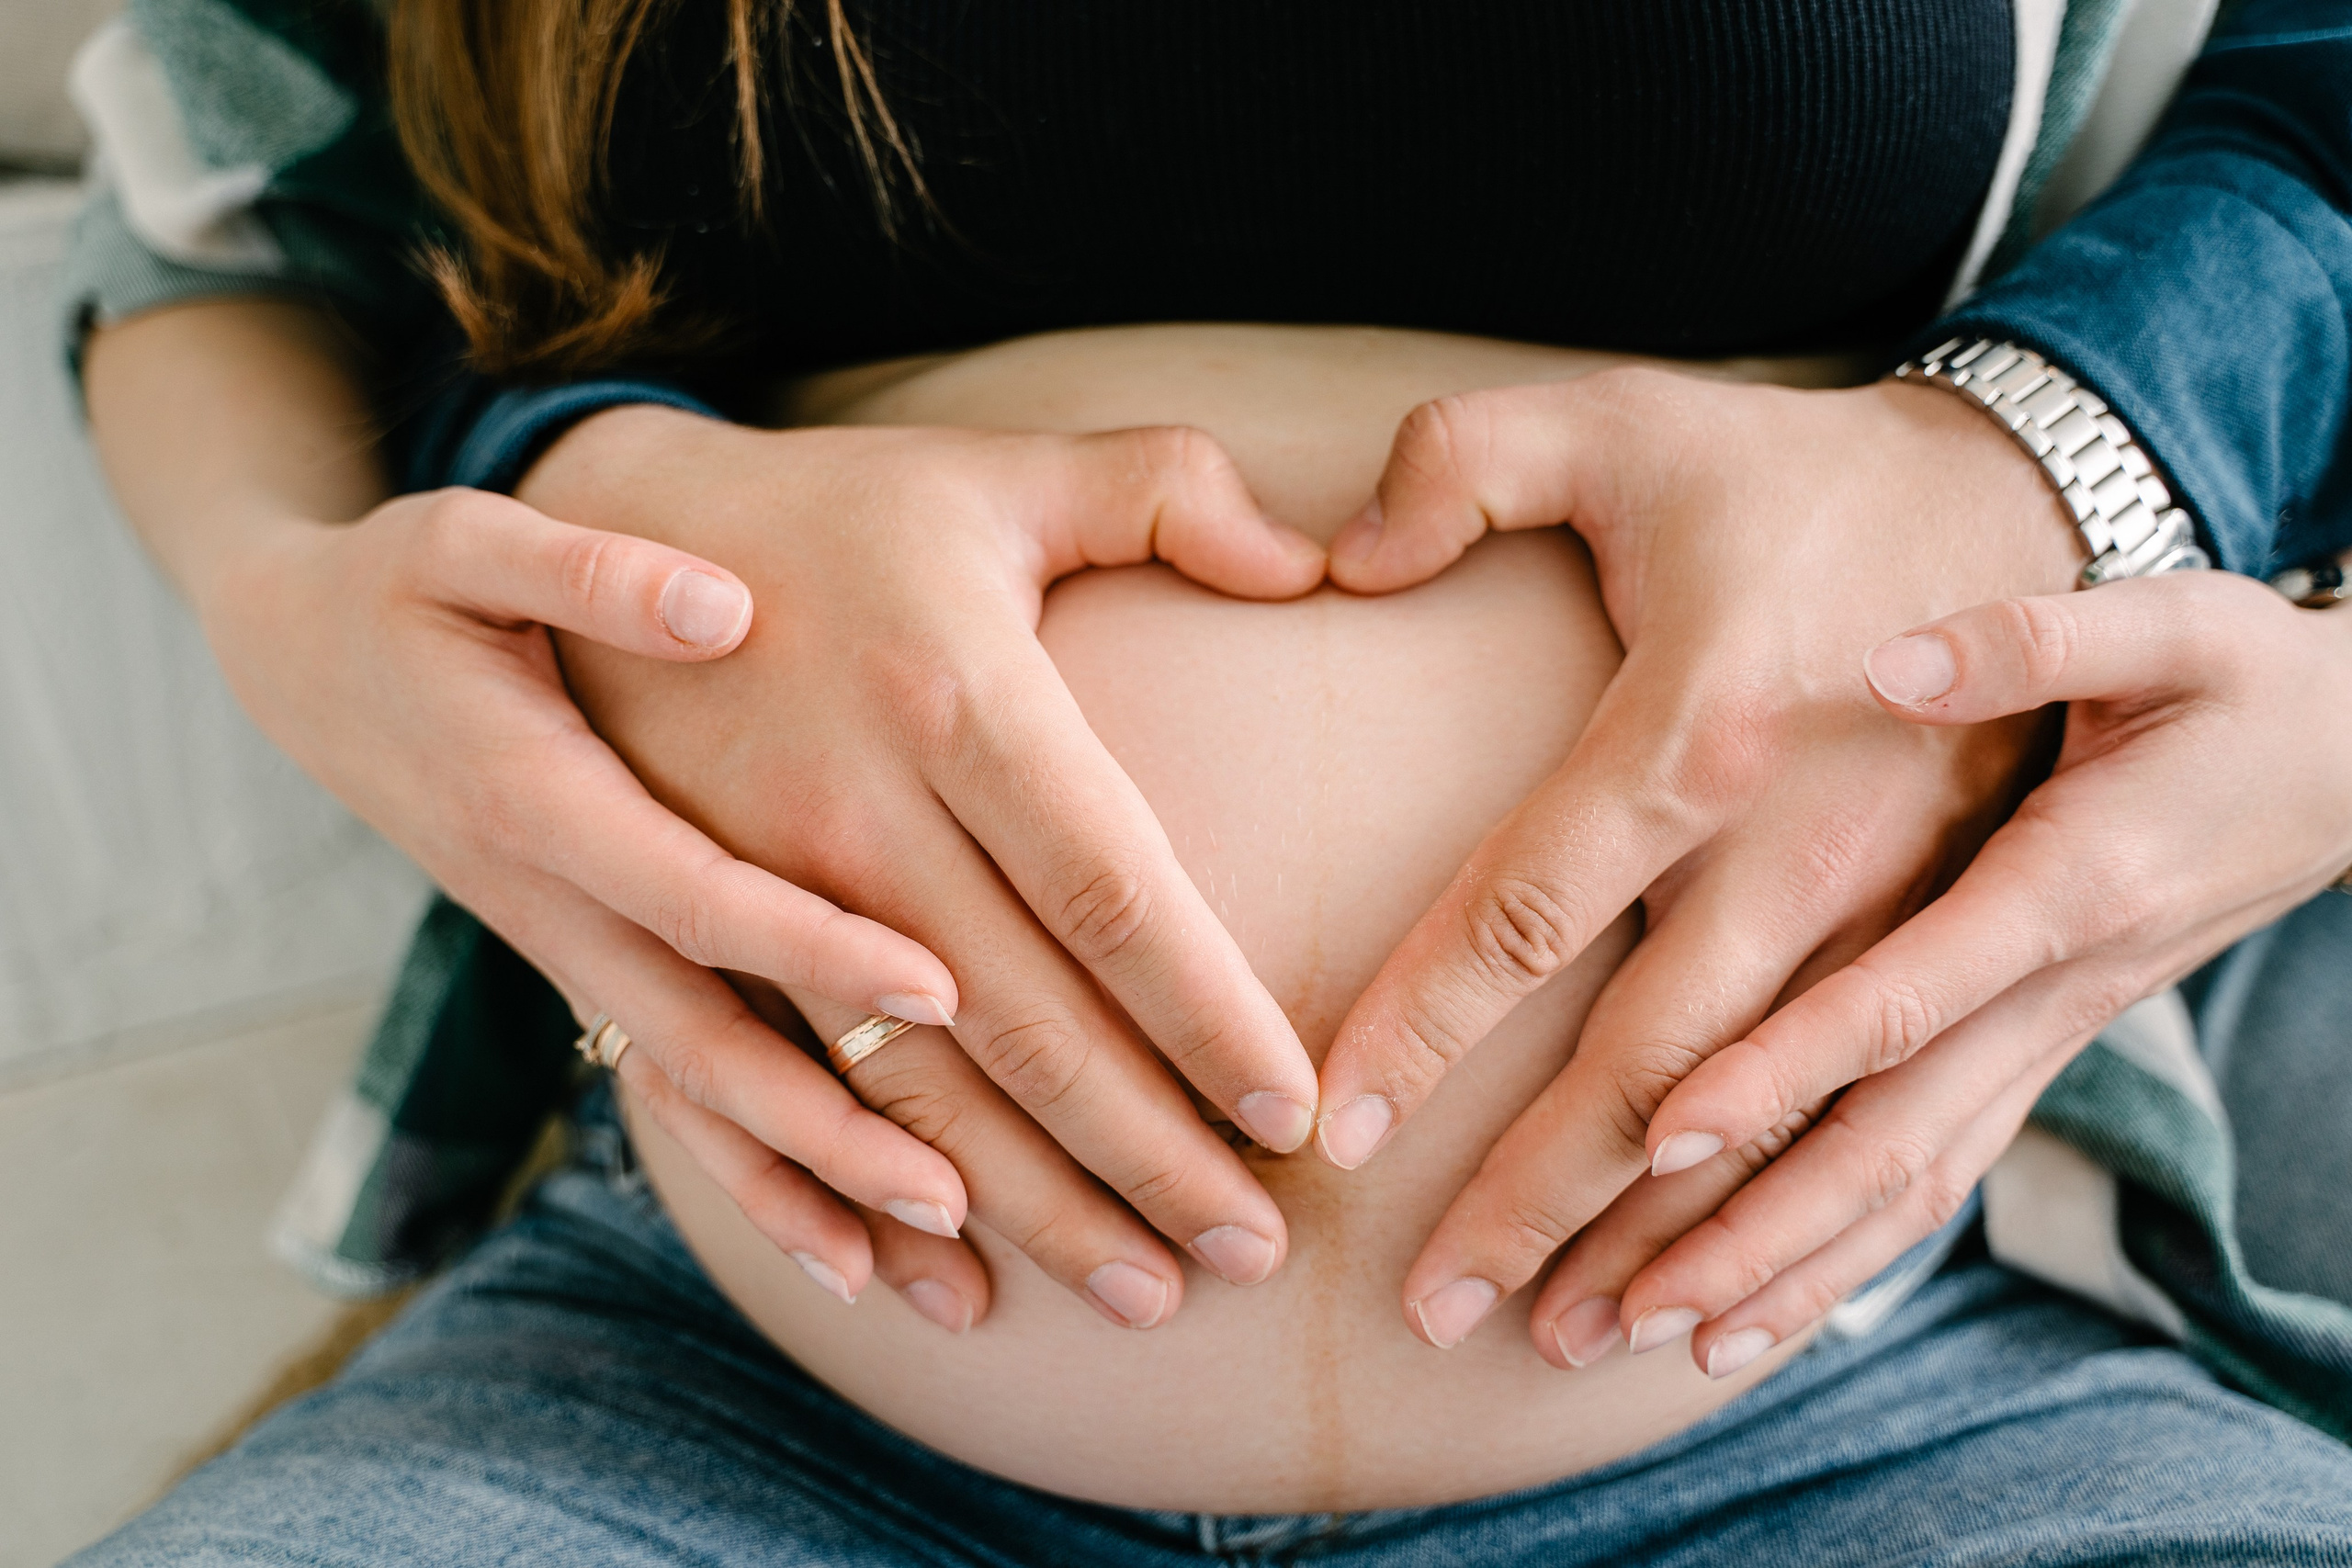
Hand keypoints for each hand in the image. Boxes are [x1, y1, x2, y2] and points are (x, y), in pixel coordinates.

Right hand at [204, 485, 1000, 1321]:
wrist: (304, 665)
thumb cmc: (411, 589)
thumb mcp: (468, 545)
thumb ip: (587, 572)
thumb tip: (724, 606)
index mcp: (541, 795)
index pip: (695, 890)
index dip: (810, 945)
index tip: (941, 984)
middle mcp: (554, 902)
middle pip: (700, 1040)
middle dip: (829, 1129)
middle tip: (965, 1199)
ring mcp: (569, 950)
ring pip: (691, 1095)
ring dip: (808, 1189)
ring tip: (939, 1272)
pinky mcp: (588, 966)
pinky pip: (669, 1094)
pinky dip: (752, 1179)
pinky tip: (852, 1259)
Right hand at [536, 408, 1328, 1328]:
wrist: (593, 524)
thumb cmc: (841, 513)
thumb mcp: (1000, 472)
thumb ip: (1167, 489)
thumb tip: (1319, 554)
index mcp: (953, 697)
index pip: (1111, 896)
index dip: (1209, 1019)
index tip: (1297, 1117)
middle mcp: (849, 813)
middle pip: (1024, 1028)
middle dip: (1146, 1157)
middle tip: (1255, 1252)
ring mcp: (747, 892)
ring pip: (905, 1095)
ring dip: (1027, 1211)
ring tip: (1143, 1296)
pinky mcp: (668, 938)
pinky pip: (750, 1106)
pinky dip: (837, 1210)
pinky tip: (932, 1291)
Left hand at [1310, 367, 2085, 1352]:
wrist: (2022, 497)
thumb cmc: (1786, 472)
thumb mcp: (1620, 420)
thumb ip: (1459, 463)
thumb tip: (1334, 563)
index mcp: (1696, 729)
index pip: (1529, 908)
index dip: (1426, 1024)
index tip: (1336, 1126)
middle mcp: (1801, 850)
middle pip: (1651, 1068)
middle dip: (1538, 1199)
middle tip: (1434, 1311)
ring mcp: (1893, 913)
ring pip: (1769, 1126)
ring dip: (1665, 1247)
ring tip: (1559, 1339)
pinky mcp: (1953, 943)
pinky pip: (1885, 1120)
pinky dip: (1807, 1230)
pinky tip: (1730, 1305)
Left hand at [1559, 569, 2351, 1376]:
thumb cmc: (2251, 683)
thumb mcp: (2174, 629)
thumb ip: (2031, 640)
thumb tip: (1890, 663)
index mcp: (2066, 885)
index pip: (1900, 1001)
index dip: (1781, 1070)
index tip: (1658, 1136)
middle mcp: (2052, 990)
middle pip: (1885, 1141)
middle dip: (1743, 1233)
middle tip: (1601, 1307)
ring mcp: (2046, 1039)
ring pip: (1908, 1186)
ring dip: (1777, 1271)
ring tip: (1640, 1335)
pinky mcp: (2035, 1054)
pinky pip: (1936, 1177)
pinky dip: (1847, 1255)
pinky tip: (1750, 1314)